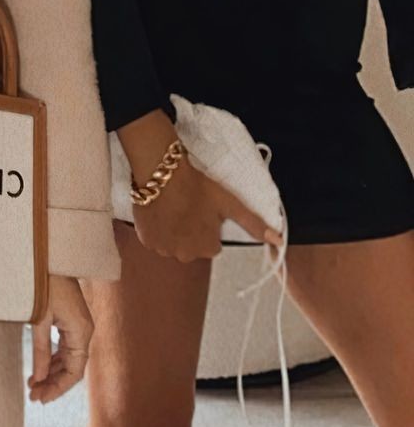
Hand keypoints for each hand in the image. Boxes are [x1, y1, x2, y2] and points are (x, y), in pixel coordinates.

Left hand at [28, 274, 92, 404]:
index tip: (41, 398)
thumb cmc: (45, 283)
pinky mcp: (71, 321)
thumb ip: (40, 350)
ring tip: (33, 385)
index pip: (74, 371)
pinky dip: (52, 359)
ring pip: (68, 359)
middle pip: (72, 367)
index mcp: (81, 331)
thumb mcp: (40, 318)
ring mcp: (78, 326)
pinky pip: (64, 347)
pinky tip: (39, 368)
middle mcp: (84, 331)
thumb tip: (38, 378)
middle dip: (53, 383)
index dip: (58, 388)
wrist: (51, 257)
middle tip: (33, 395)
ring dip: (51, 372)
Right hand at [132, 159, 279, 261]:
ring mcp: (164, 249)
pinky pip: (154, 239)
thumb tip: (279, 241)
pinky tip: (159, 210)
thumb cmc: (198, 185)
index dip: (208, 224)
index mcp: (209, 249)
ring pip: (172, 243)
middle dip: (190, 230)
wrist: (162, 171)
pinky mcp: (146, 240)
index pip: (212, 243)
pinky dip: (156, 229)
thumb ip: (254, 224)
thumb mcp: (229, 203)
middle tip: (188, 206)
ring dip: (172, 230)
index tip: (203, 208)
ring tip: (172, 206)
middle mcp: (187, 255)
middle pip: (191, 245)